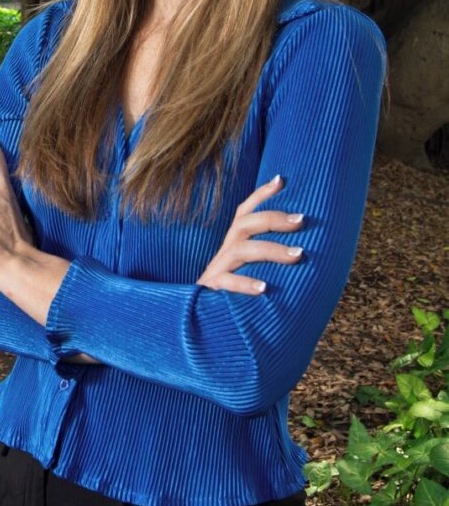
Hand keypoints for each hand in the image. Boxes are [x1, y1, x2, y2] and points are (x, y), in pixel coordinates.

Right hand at [196, 175, 302, 294]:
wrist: (199, 325)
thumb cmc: (235, 295)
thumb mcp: (250, 271)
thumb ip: (269, 259)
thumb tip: (306, 251)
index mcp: (235, 244)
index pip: (245, 212)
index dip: (260, 195)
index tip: (280, 180)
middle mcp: (226, 252)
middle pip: (244, 224)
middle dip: (273, 218)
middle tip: (301, 220)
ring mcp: (217, 270)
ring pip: (240, 250)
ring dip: (271, 250)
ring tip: (298, 255)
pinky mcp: (210, 291)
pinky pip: (226, 282)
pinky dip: (245, 283)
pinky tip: (265, 289)